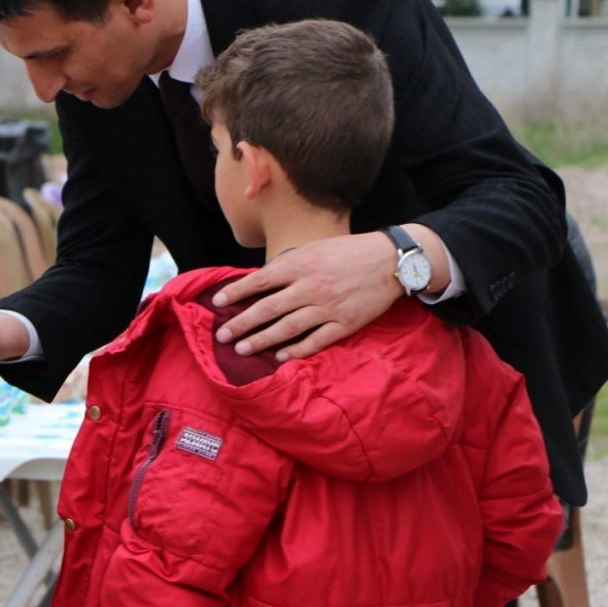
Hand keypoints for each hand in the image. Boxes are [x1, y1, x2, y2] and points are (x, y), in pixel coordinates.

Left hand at [211, 232, 401, 359]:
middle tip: (221, 336)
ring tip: (242, 349)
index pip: (260, 280)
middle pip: (268, 308)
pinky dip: (297, 350)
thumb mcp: (314, 249)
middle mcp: (311, 287)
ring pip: (288, 328)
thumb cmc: (348, 252)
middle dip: (241, 323)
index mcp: (301, 265)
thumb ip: (288, 265)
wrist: (390, 260)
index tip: (216, 302)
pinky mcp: (345, 324)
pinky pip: (316, 340)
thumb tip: (260, 280)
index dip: (236, 292)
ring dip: (262, 340)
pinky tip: (279, 357)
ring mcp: (328, 307)